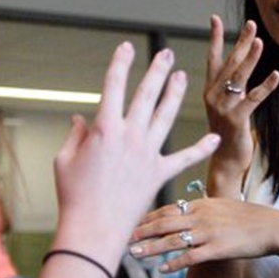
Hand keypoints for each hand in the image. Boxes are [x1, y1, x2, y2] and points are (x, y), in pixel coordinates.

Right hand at [53, 43, 220, 259]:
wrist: (93, 229)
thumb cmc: (73, 196)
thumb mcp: (65, 160)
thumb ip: (74, 136)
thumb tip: (79, 119)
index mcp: (104, 128)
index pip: (113, 86)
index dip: (120, 63)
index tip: (126, 48)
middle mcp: (129, 136)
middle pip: (146, 95)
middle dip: (156, 71)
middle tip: (166, 54)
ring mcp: (147, 154)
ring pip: (166, 116)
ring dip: (175, 95)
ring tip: (182, 77)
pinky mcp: (159, 174)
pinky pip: (184, 157)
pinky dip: (200, 147)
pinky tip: (214, 138)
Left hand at [131, 197, 278, 272]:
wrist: (272, 226)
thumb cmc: (248, 218)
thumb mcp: (222, 206)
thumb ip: (202, 210)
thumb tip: (185, 214)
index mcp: (201, 204)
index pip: (167, 209)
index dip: (147, 217)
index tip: (131, 223)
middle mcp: (201, 216)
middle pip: (164, 223)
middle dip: (142, 231)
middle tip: (123, 237)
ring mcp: (209, 232)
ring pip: (173, 240)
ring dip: (152, 248)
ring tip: (135, 254)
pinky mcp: (218, 249)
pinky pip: (192, 256)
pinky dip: (175, 262)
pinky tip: (162, 269)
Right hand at [205, 15, 278, 181]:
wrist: (224, 160)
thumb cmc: (228, 131)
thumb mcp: (227, 104)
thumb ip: (232, 86)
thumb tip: (242, 64)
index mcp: (210, 90)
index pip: (212, 58)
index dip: (214, 38)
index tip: (214, 18)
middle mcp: (213, 96)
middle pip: (229, 63)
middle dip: (240, 42)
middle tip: (252, 24)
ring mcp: (223, 108)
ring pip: (239, 78)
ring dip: (250, 59)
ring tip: (260, 41)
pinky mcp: (236, 120)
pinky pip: (252, 99)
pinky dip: (265, 86)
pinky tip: (276, 75)